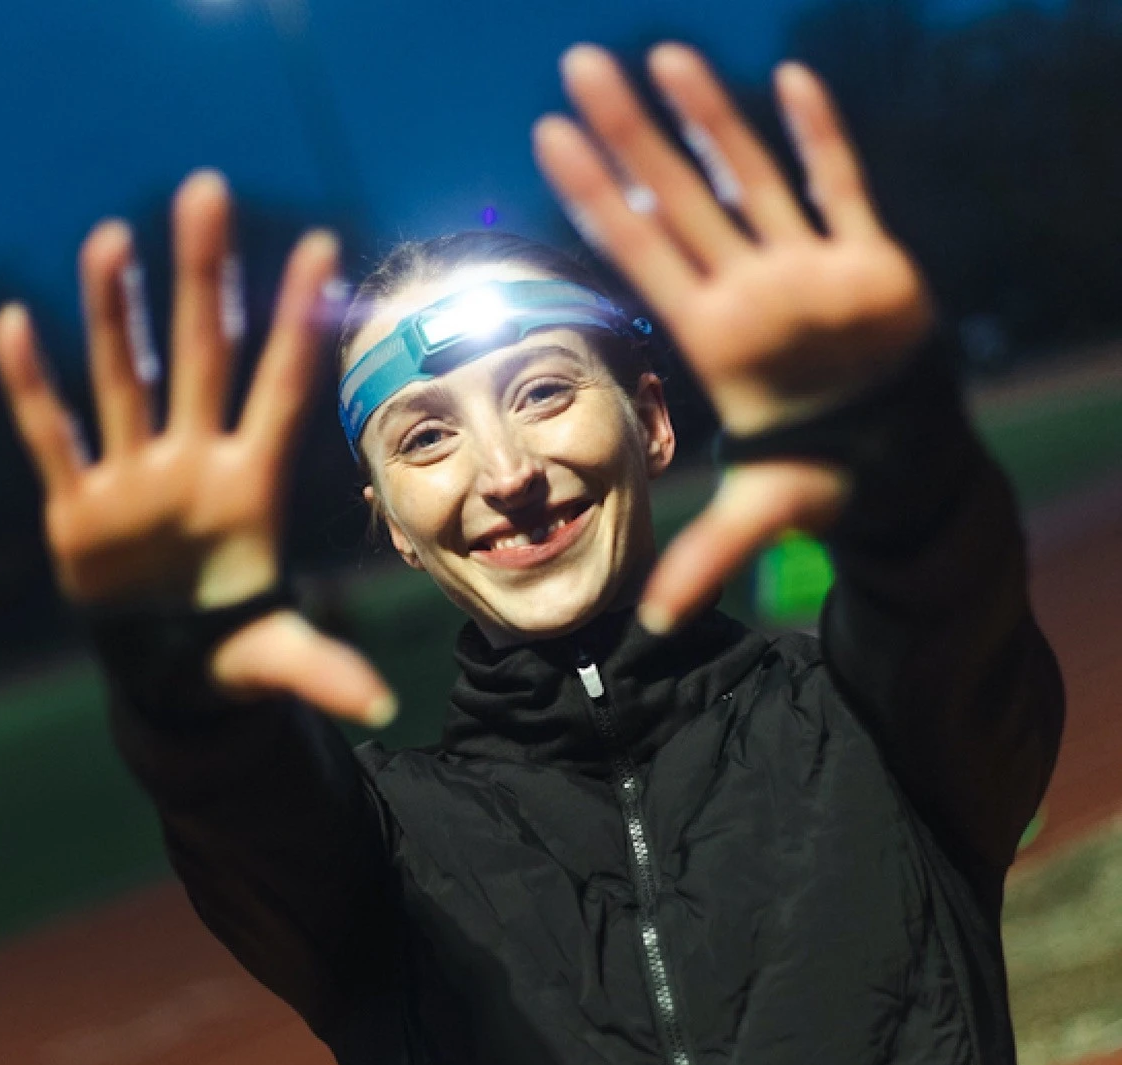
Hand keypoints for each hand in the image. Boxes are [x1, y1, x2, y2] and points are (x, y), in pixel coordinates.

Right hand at [0, 171, 394, 725]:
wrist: (172, 668)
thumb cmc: (234, 650)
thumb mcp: (279, 659)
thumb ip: (324, 672)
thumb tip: (381, 712)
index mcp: (252, 488)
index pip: (282, 390)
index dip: (299, 322)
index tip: (323, 247)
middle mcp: (195, 464)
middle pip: (201, 355)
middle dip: (203, 280)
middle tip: (208, 191)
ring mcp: (136, 478)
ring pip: (124, 378)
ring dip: (113, 313)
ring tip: (112, 239)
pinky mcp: (79, 505)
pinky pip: (52, 437)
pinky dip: (32, 390)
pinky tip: (17, 326)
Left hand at [533, 44, 935, 630]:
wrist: (896, 459)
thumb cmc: (825, 478)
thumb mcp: (762, 513)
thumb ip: (706, 558)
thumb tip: (649, 625)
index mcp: (715, 337)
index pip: (639, 255)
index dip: (597, 199)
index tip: (549, 142)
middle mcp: (747, 291)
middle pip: (676, 199)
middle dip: (630, 135)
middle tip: (577, 66)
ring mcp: (804, 268)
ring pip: (749, 176)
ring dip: (710, 119)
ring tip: (663, 56)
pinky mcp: (867, 260)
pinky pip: (842, 186)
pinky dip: (822, 138)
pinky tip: (790, 82)